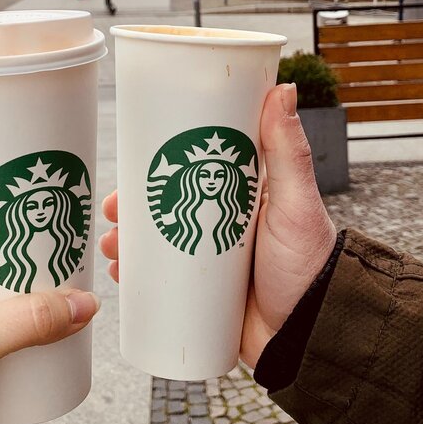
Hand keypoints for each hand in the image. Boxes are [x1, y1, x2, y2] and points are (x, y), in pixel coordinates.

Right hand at [99, 82, 335, 369]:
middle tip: (113, 209)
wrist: (310, 335)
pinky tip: (120, 274)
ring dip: (128, 240)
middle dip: (134, 206)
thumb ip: (288, 150)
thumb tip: (283, 88)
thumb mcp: (296, 201)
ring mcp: (210, 259)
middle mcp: (224, 223)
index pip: (195, 169)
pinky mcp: (203, 295)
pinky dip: (137, 276)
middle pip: (167, 205)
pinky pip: (161, 283)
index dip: (162, 164)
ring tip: (112, 245)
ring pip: (158, 243)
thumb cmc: (310, 263)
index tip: (135, 160)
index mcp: (243, 194)